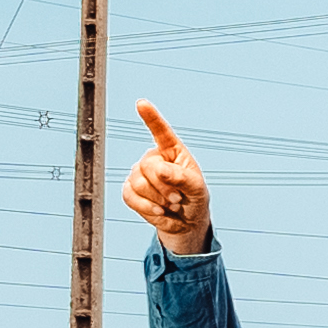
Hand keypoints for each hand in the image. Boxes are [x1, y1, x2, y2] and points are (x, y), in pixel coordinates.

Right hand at [121, 100, 211, 253]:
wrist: (185, 224)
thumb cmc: (195, 200)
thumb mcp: (197, 189)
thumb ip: (182, 177)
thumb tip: (159, 169)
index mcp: (173, 152)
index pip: (162, 132)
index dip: (151, 118)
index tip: (142, 103)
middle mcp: (154, 160)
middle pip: (148, 166)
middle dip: (165, 186)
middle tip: (178, 198)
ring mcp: (139, 175)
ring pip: (138, 183)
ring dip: (158, 200)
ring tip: (171, 205)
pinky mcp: (130, 191)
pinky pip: (130, 197)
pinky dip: (147, 209)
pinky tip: (160, 212)